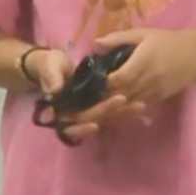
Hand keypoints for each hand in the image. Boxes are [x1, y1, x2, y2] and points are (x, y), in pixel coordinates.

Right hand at [23, 45, 144, 141]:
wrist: (56, 65)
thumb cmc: (50, 66)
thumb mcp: (50, 69)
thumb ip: (52, 79)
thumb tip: (55, 90)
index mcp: (62, 111)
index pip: (71, 126)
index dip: (82, 129)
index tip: (95, 125)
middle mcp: (77, 117)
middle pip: (95, 121)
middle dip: (111, 114)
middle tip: (129, 103)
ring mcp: (90, 113)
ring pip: (108, 120)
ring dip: (124, 116)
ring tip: (142, 108)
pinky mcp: (101, 108)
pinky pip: (115, 114)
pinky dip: (129, 116)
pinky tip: (146, 117)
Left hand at [100, 27, 195, 109]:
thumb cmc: (167, 41)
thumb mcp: (143, 34)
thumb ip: (118, 38)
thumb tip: (95, 43)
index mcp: (143, 60)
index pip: (120, 78)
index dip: (106, 81)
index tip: (95, 79)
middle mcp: (150, 77)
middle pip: (123, 93)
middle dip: (107, 94)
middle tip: (93, 92)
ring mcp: (156, 89)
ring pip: (131, 102)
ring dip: (117, 102)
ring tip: (103, 99)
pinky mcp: (161, 97)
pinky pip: (141, 104)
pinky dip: (129, 105)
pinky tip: (120, 102)